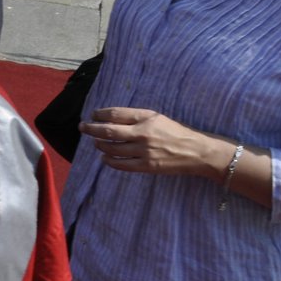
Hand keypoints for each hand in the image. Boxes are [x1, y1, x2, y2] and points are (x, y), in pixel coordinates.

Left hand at [79, 106, 216, 176]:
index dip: (100, 114)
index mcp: (147, 118)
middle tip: (82, 127)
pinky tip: (105, 157)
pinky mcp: (147, 166)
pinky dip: (109, 160)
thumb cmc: (177, 132)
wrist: (198, 152)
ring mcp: (144, 151)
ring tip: (95, 142)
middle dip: (91, 129)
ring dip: (100, 145)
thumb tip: (111, 118)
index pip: (115, 114)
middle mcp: (143, 133)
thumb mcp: (158, 118)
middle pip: (109, 131)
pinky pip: (121, 165)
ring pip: (112, 148)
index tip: (92, 115)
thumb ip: (136, 117)